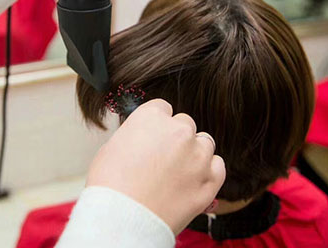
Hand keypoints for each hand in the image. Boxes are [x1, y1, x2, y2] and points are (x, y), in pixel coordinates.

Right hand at [86, 99, 225, 234]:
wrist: (122, 220)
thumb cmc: (110, 186)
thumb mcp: (112, 147)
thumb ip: (135, 136)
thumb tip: (142, 140)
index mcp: (152, 117)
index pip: (162, 108)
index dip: (156, 125)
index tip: (153, 138)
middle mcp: (179, 131)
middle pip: (185, 124)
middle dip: (176, 139)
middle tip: (162, 160)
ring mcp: (197, 156)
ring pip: (204, 143)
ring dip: (193, 154)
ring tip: (175, 174)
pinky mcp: (210, 181)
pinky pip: (218, 166)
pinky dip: (208, 172)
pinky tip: (192, 181)